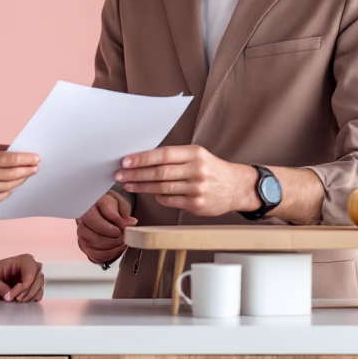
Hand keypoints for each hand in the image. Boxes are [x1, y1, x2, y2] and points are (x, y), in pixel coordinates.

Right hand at [0, 143, 39, 209]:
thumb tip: (17, 150)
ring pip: (8, 187)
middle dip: (27, 170)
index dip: (25, 159)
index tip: (36, 158)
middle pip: (11, 174)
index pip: (9, 159)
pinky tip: (13, 185)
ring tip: (26, 175)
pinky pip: (0, 197)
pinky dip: (9, 191)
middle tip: (36, 167)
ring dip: (20, 181)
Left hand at [0, 254, 44, 301]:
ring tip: (20, 301)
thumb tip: (11, 297)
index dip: (25, 284)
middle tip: (18, 300)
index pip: (30, 270)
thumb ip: (0, 288)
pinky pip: (36, 290)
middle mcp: (22, 267)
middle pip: (38, 275)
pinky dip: (34, 296)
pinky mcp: (23, 286)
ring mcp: (24, 276)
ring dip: (33, 294)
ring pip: (40, 283)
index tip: (13, 296)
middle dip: (31, 289)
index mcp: (15, 261)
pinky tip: (24, 301)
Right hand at [77, 191, 135, 263]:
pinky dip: (109, 255)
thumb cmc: (113, 209)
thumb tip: (130, 223)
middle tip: (124, 238)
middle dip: (112, 238)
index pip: (97, 218)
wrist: (108, 215)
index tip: (124, 229)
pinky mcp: (85, 247)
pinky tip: (117, 249)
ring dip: (111, 247)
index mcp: (91, 207)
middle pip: (93, 233)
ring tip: (122, 243)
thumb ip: (124, 214)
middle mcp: (82, 221)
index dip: (112, 226)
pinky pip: (95, 255)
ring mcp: (82, 235)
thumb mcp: (120, 205)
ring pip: (94, 245)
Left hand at [114, 145, 258, 216]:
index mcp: (195, 154)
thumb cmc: (212, 169)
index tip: (125, 161)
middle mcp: (197, 170)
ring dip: (142, 186)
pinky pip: (170, 201)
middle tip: (120, 174)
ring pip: (163, 188)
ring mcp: (197, 189)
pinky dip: (158, 197)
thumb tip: (143, 159)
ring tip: (129, 184)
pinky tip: (151, 193)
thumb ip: (174, 157)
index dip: (142, 159)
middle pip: (160, 173)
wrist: (237, 187)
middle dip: (136, 174)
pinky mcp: (197, 205)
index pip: (163, 155)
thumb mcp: (197, 155)